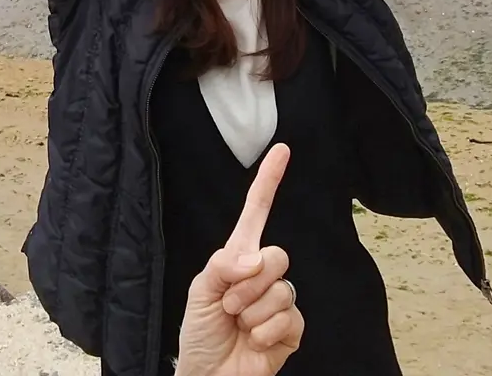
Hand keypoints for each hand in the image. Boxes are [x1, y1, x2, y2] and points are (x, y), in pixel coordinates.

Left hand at [175, 145, 302, 375]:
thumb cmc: (200, 334)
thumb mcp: (201, 291)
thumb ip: (225, 264)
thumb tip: (257, 259)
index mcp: (240, 257)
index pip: (257, 211)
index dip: (269, 180)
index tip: (282, 150)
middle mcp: (264, 275)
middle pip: (278, 255)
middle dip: (249, 284)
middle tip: (231, 305)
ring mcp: (280, 302)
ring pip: (281, 290)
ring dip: (253, 313)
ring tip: (240, 326)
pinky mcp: (291, 330)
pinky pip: (289, 318)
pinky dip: (266, 333)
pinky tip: (254, 342)